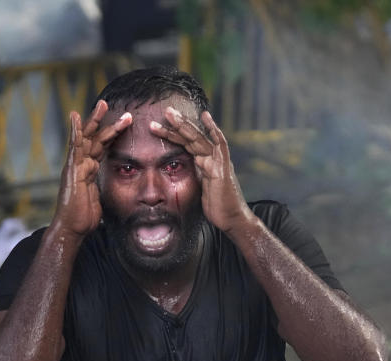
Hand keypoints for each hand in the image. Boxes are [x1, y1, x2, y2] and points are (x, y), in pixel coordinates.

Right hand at [54, 100, 131, 236]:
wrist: (72, 228)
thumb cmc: (84, 218)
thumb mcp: (101, 200)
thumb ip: (105, 191)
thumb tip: (120, 193)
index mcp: (90, 170)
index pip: (103, 148)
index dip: (113, 135)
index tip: (124, 123)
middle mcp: (82, 165)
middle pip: (96, 138)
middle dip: (107, 123)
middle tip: (120, 109)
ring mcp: (76, 166)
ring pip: (87, 138)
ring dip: (96, 121)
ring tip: (103, 104)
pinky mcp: (71, 169)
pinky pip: (74, 147)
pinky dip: (75, 131)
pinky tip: (76, 117)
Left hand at [151, 108, 249, 232]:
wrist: (232, 219)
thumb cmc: (217, 208)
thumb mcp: (200, 190)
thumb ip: (194, 178)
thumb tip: (179, 174)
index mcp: (205, 163)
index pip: (187, 144)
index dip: (173, 134)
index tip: (158, 126)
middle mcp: (212, 159)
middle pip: (192, 137)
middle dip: (177, 124)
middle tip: (165, 110)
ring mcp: (218, 162)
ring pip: (200, 138)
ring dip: (185, 125)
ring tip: (171, 113)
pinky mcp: (222, 167)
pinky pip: (219, 144)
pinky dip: (213, 130)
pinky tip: (205, 116)